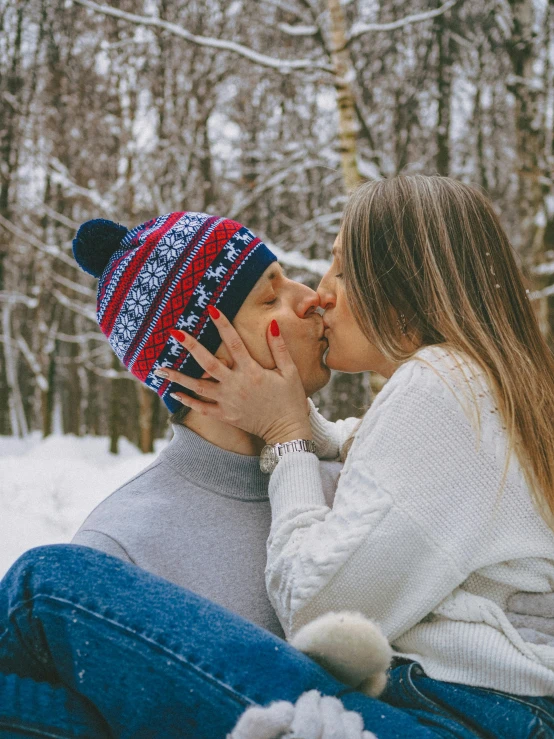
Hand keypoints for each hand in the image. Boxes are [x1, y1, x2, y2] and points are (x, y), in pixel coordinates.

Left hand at [156, 311, 311, 444]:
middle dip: (191, 346)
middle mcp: (236, 385)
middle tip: (174, 333)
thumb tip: (272, 324)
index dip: (223, 325)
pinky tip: (174, 392)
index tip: (211, 309)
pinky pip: (202, 408)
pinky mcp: (225, 415)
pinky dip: (187, 400)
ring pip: (198, 387)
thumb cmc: (290, 400)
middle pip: (208, 363)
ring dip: (178, 377)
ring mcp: (228, 401)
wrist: (287, 431)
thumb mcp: (290, 372)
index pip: (234, 343)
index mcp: (252, 371)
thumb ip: (279, 348)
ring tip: (159, 369)